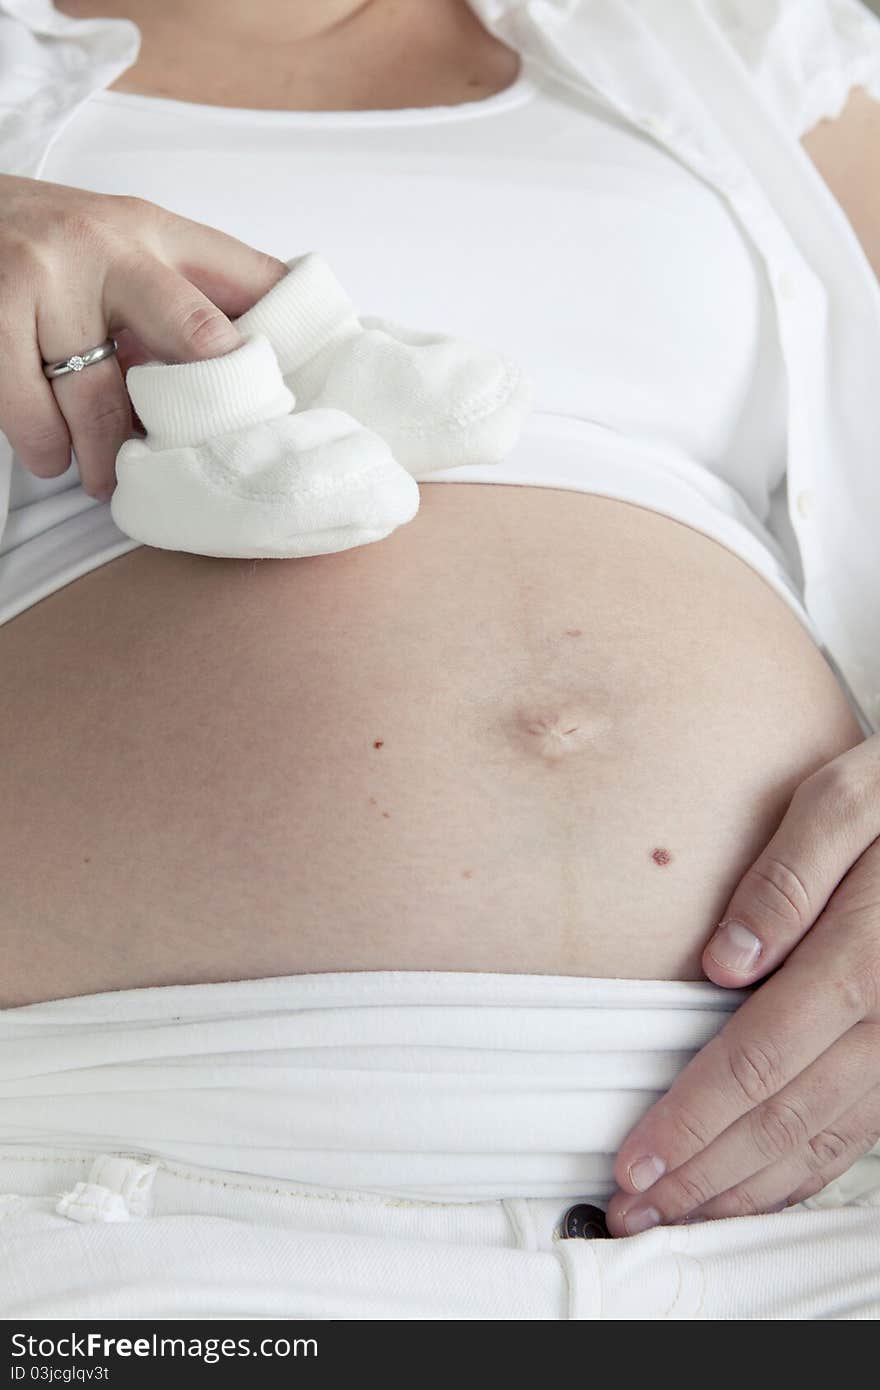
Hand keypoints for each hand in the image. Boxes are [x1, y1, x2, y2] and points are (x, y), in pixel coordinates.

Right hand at [0, 173, 287, 499]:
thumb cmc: (42, 245)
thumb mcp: (118, 246)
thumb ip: (176, 297)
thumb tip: (239, 381)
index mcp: (154, 231)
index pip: (248, 279)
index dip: (283, 340)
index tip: (290, 403)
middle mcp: (106, 245)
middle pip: (192, 331)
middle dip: (208, 403)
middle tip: (208, 452)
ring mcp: (45, 276)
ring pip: (99, 398)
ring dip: (104, 455)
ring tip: (103, 476)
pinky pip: (30, 408)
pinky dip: (46, 447)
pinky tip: (53, 454)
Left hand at [606, 733, 879, 1236]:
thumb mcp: (850, 798)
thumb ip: (788, 875)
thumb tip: (725, 960)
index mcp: (865, 957)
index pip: (759, 1059)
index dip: (693, 1120)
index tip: (637, 1161)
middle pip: (787, 1119)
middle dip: (706, 1175)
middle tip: (635, 1211)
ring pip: (828, 1141)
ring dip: (749, 1188)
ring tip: (682, 1215)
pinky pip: (863, 1131)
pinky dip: (806, 1172)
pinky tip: (762, 1187)